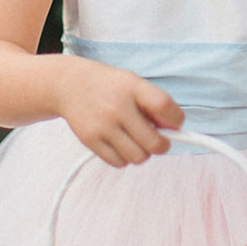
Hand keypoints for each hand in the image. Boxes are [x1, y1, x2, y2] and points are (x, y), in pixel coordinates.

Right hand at [56, 58, 183, 166]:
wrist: (69, 84)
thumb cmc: (109, 86)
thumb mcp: (134, 83)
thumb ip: (154, 103)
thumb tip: (175, 130)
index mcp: (133, 87)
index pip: (165, 107)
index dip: (177, 120)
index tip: (175, 124)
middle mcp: (118, 107)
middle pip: (154, 143)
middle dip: (162, 144)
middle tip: (158, 139)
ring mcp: (103, 125)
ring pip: (138, 157)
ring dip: (142, 152)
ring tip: (136, 139)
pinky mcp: (90, 140)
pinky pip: (119, 162)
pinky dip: (124, 157)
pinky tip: (120, 142)